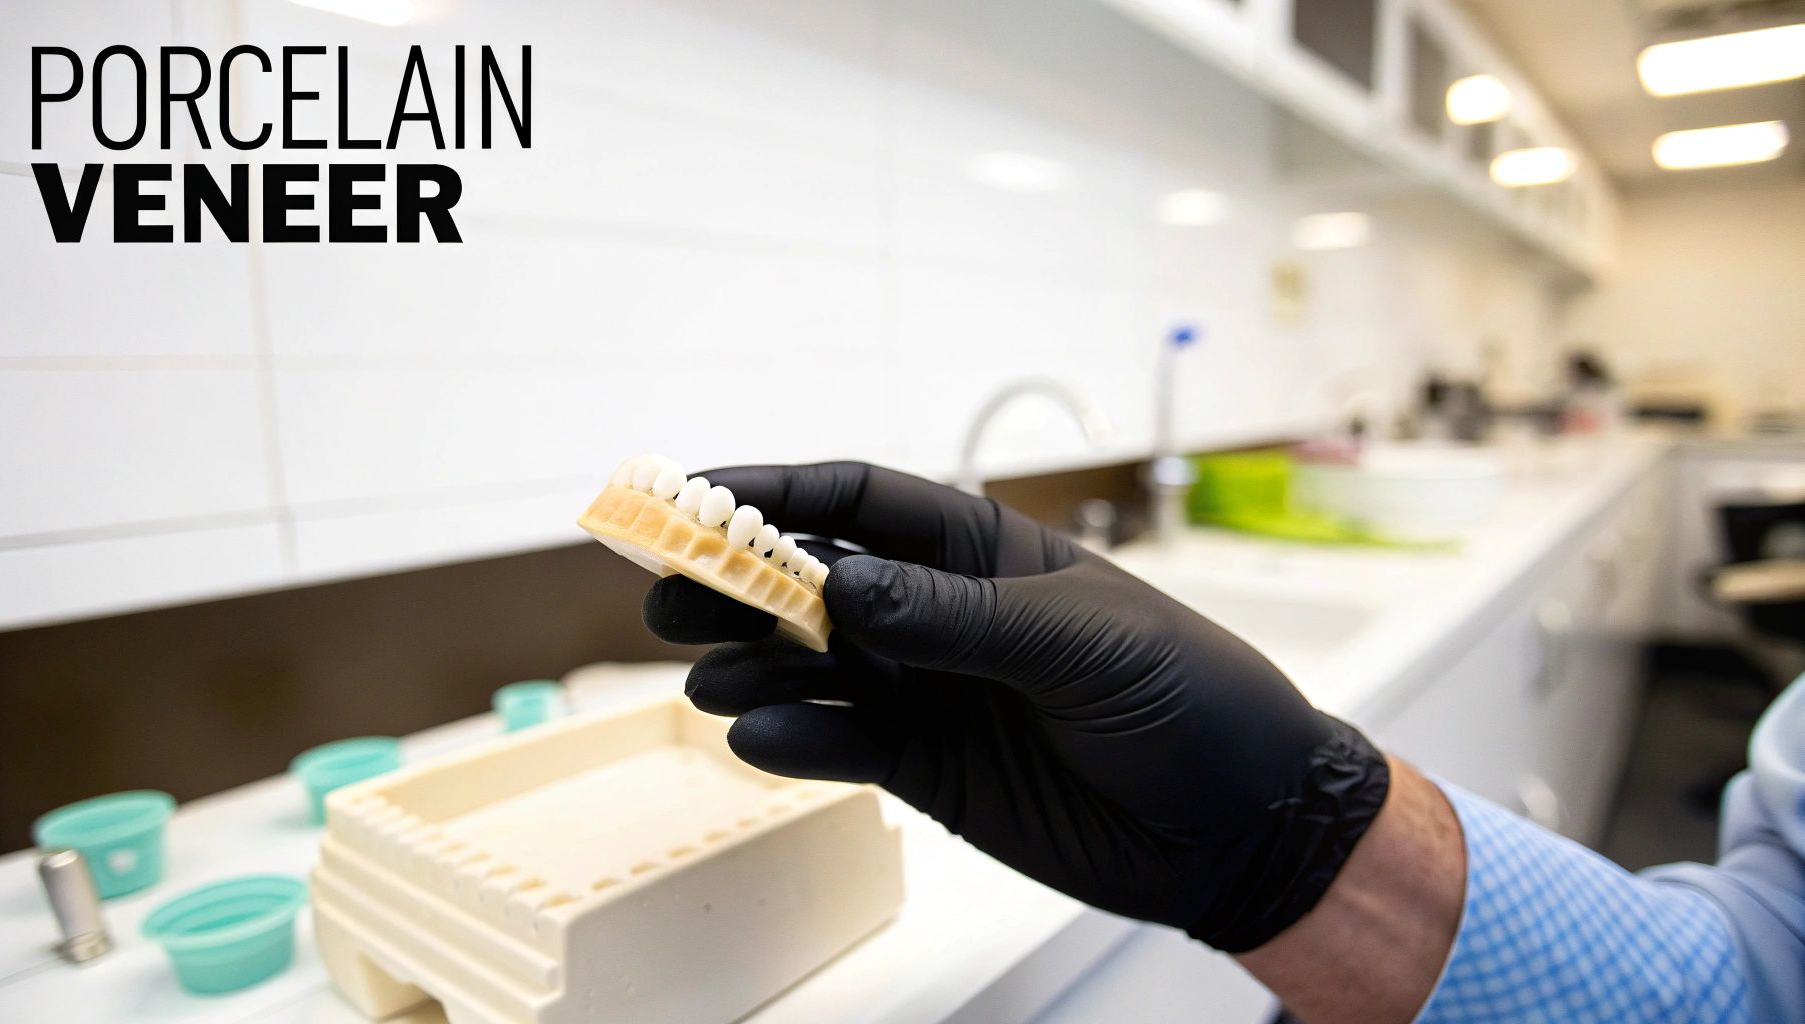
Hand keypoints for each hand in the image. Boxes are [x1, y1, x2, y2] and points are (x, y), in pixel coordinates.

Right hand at [641, 462, 1388, 950]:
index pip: (861, 503)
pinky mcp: (927, 769)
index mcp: (983, 552)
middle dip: (737, 583)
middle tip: (665, 593)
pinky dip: (794, 742)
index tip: (692, 494)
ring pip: (811, 668)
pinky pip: (842, 745)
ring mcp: (928, 692)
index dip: (775, 493)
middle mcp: (940, 615)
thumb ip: (960, 619)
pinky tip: (759, 739)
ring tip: (710, 678)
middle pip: (813, 584)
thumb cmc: (1187, 696)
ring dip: (754, 667)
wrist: (1237, 822)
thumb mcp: (1081, 643)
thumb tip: (849, 592)